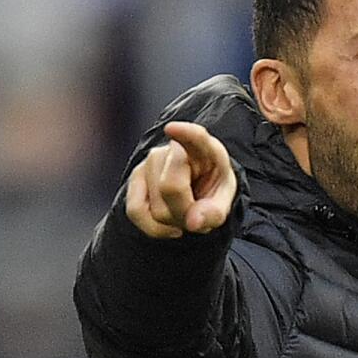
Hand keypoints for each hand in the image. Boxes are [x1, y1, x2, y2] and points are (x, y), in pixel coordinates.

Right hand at [125, 122, 237, 238]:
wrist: (195, 194)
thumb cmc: (211, 193)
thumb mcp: (222, 203)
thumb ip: (214, 213)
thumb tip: (192, 222)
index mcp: (208, 150)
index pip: (196, 137)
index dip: (185, 134)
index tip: (172, 129)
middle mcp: (176, 149)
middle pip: (171, 188)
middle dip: (185, 211)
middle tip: (197, 213)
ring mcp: (152, 161)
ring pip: (156, 207)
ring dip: (172, 221)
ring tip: (184, 212)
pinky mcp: (136, 178)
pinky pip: (135, 211)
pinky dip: (154, 228)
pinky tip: (169, 225)